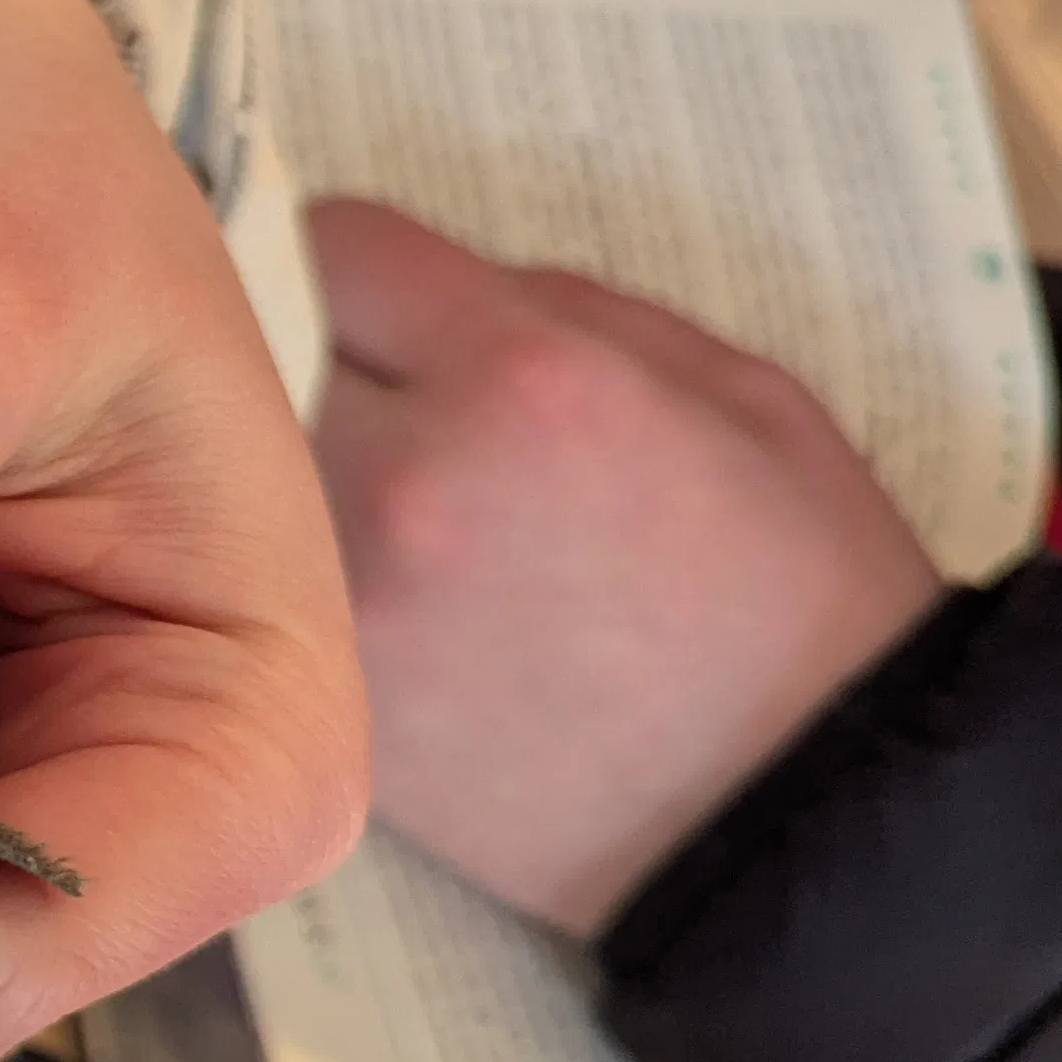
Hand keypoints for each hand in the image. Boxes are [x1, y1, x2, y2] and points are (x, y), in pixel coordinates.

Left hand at [309, 197, 941, 938]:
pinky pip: (278, 586)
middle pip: (276, 355)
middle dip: (337, 367)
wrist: (796, 816)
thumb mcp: (734, 393)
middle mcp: (409, 476)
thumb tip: (434, 287)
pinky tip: (427, 602)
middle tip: (413, 409)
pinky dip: (327, 575)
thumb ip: (562, 310)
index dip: (374, 269)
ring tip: (428, 515)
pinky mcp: (336, 695)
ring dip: (321, 472)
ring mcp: (355, 597)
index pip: (338, 246)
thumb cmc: (800, 598)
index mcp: (520, 376)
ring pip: (261, 476)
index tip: (393, 299)